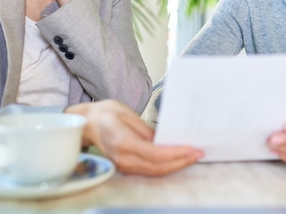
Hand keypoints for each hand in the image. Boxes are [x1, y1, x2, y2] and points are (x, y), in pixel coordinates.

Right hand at [65, 100, 203, 175]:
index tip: (193, 148)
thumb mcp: (129, 114)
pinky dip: (165, 166)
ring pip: (155, 172)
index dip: (177, 153)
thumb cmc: (106, 114)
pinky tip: (177, 159)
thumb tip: (166, 141)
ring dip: (176, 166)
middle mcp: (123, 158)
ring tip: (192, 156)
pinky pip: (149, 170)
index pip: (156, 154)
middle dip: (182, 162)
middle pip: (158, 167)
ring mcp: (123, 165)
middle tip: (199, 153)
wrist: (87, 123)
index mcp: (123, 142)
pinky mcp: (125, 167)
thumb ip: (148, 131)